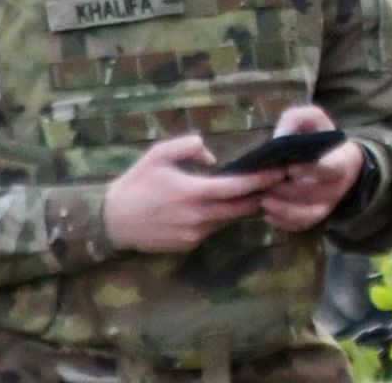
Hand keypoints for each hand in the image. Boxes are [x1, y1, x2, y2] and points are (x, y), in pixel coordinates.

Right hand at [104, 135, 279, 253]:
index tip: (280, 172)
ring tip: (252, 193)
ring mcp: (194, 233)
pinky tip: (218, 207)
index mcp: (194, 192)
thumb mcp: (159, 155)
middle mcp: (199, 216)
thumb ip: (189, 147)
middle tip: (277, 184)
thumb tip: (213, 157)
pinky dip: (218, 218)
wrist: (111, 221)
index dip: (262, 180)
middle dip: (260, 196)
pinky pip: (211, 229)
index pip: (238, 187)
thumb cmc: (136, 184)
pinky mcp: (188, 244)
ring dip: (239, 207)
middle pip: (241, 207)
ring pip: (227, 220)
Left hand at [257, 106, 369, 232]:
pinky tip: (267, 211)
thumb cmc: (322, 138)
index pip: (330, 169)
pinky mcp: (317, 216)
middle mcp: (337, 186)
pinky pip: (301, 225)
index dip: (311, 170)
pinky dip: (283, 222)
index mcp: (341, 160)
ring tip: (263, 199)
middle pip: (312, 193)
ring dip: (283, 208)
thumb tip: (278, 137)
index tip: (290, 168)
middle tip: (264, 182)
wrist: (341, 163)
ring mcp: (328, 204)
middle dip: (286, 189)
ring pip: (307, 213)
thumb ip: (297, 118)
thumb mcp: (313, 119)